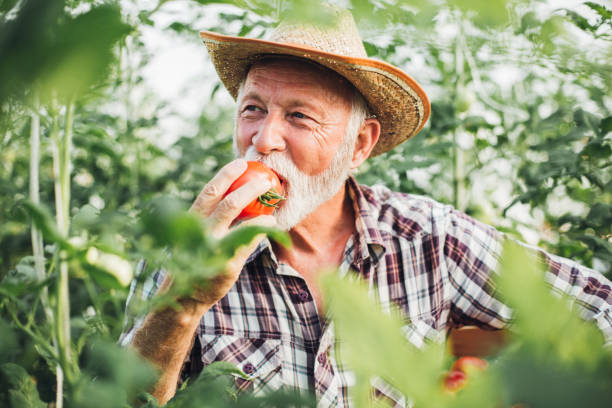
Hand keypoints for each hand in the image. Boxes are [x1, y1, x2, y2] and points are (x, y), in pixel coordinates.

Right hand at [188, 158, 276, 305]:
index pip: (209, 192)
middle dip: (247, 186)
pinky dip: (262, 227)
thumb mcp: (197, 233)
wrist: (186, 294)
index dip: (225, 175)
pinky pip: (249, 239)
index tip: (240, 162)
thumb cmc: (195, 257)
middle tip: (264, 177)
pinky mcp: (228, 263)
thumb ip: (210, 215)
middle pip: (226, 202)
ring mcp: (214, 248)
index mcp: (192, 220)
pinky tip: (272, 220)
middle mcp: (202, 232)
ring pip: (239, 219)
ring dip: (258, 203)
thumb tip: (234, 191)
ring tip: (272, 195)